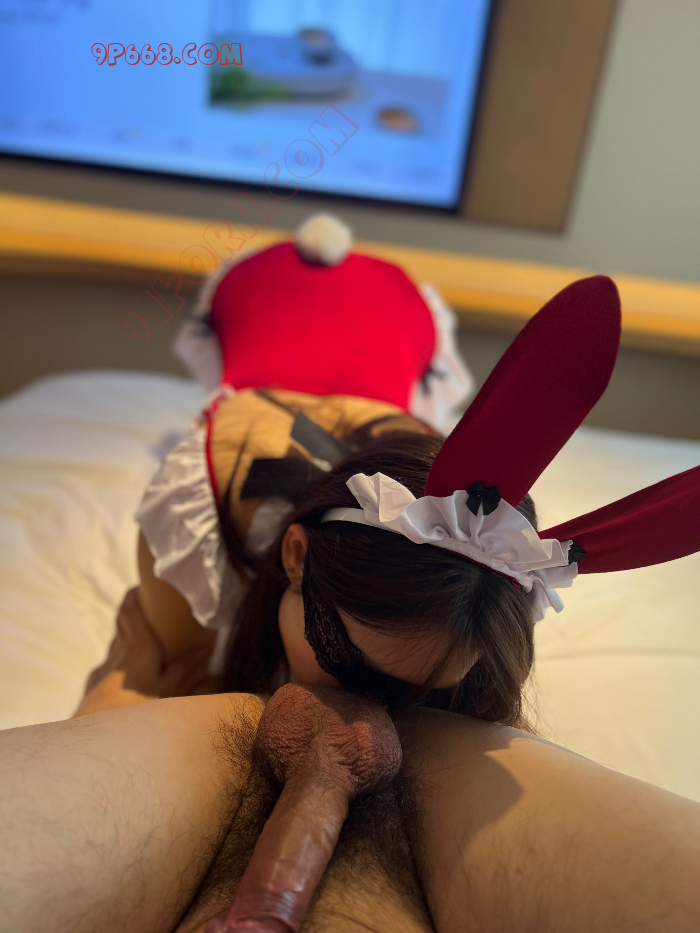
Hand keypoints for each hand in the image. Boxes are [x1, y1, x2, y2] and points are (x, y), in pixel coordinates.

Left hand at [74, 588, 212, 715]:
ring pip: (115, 647)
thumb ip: (187, 671)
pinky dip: (121, 664)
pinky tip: (131, 680)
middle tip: (152, 609)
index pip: (129, 611)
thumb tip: (205, 648)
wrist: (94, 749)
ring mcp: (100, 673)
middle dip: (133, 613)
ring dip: (128, 640)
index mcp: (136, 650)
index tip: (144, 585)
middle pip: (120, 625)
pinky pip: (109, 667)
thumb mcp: (170, 695)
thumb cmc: (137, 719)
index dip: (135, 595)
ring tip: (148, 645)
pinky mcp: (92, 689)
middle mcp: (115, 655)